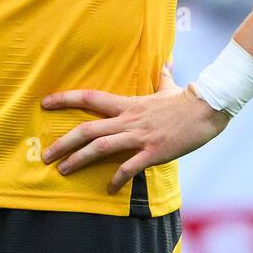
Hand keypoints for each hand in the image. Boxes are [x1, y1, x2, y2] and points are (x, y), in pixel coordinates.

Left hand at [41, 67, 230, 194]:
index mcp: (128, 104)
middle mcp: (128, 120)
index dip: (65, 99)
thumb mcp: (170, 86)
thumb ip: (164, 76)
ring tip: (62, 171)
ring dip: (78, 160)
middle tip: (45, 155)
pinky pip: (129, 168)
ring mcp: (139, 137)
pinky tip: (109, 189)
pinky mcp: (153, 152)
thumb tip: (167, 63)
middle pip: (87, 129)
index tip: (44, 103)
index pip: (89, 98)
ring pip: (100, 148)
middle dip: (63, 143)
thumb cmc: (187, 100)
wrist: (207, 109)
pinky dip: (117, 179)